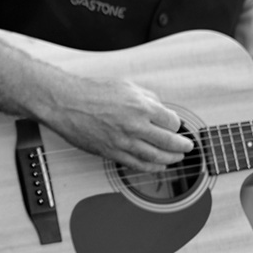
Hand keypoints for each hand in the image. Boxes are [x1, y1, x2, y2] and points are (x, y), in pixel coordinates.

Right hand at [39, 70, 192, 172]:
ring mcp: (124, 142)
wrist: (65, 103)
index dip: (177, 124)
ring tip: (176, 158)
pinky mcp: (113, 153)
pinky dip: (152, 168)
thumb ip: (146, 96)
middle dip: (182, 146)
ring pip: (157, 158)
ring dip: (170, 159)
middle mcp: (135, 126)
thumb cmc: (91, 91)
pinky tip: (158, 167)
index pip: (172, 121)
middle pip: (170, 142)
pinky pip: (138, 165)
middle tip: (187, 147)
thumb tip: (159, 106)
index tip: (176, 126)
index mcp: (141, 106)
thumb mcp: (124, 84)